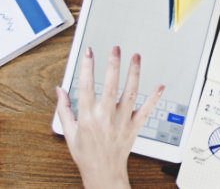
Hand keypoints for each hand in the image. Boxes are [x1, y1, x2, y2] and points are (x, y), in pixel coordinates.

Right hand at [54, 47, 161, 188]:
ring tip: (135, 57)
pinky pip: (146, 111)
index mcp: (88, 117)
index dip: (87, 67)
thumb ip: (64, 109)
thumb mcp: (68, 132)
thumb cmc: (86, 153)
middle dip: (113, 64)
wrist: (103, 172)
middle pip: (111, 85)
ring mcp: (122, 121)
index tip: (89, 52)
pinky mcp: (134, 127)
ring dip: (134, 74)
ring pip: (130, 93)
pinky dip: (154, 98)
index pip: (87, 86)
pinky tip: (160, 86)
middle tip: (115, 48)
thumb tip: (59, 90)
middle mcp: (106, 117)